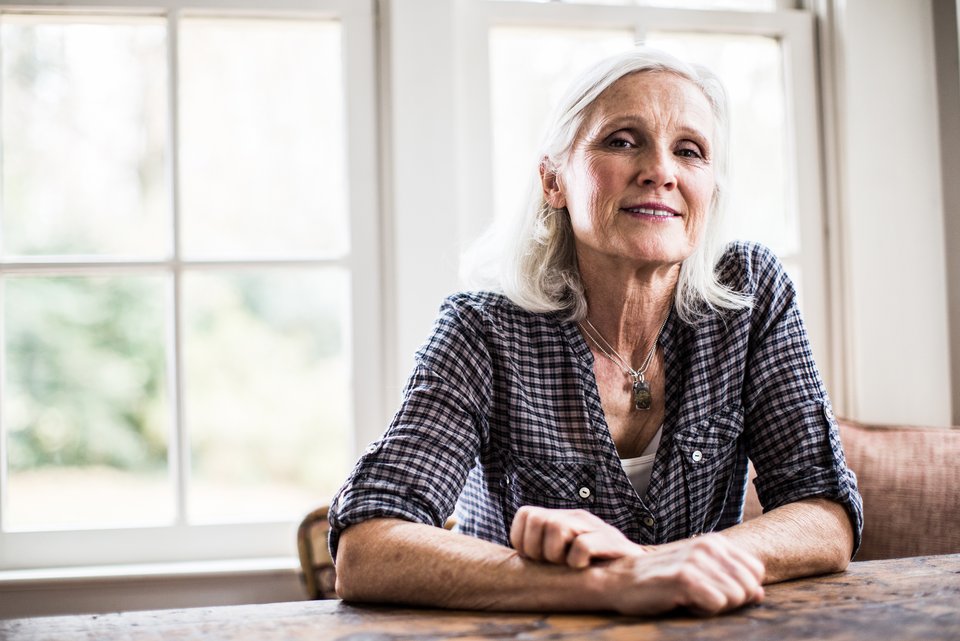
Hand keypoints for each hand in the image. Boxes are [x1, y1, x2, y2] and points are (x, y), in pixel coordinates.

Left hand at [510, 506, 638, 568]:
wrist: (631, 571)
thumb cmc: (590, 567)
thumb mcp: (560, 556)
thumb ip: (539, 550)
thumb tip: (512, 558)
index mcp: (559, 518)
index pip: (526, 515)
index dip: (522, 540)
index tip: (534, 558)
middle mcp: (574, 516)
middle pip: (538, 519)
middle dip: (537, 548)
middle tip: (551, 563)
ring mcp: (592, 526)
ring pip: (556, 527)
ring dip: (556, 554)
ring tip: (567, 564)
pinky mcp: (609, 540)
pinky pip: (581, 547)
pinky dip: (577, 562)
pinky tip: (583, 568)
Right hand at [603, 533, 764, 615]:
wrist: (618, 580)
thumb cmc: (660, 580)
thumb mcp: (699, 573)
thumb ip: (730, 579)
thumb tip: (760, 593)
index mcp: (714, 542)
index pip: (757, 572)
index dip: (740, 589)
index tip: (712, 590)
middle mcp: (708, 546)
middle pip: (749, 588)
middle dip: (729, 601)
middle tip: (698, 596)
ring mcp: (697, 561)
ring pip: (736, 598)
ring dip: (713, 606)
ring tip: (688, 598)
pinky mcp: (685, 578)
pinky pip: (717, 605)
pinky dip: (701, 611)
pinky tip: (681, 602)